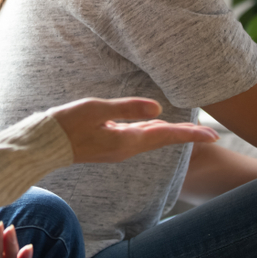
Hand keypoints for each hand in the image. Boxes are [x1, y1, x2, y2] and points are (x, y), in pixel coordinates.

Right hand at [48, 97, 218, 162]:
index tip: (214, 136)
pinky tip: (153, 126)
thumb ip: (127, 109)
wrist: (42, 146)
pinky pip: (137, 138)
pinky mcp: (107, 145)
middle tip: (210, 134)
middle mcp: (124, 149)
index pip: (165, 135)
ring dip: (169, 133)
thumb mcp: (97, 110)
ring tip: (189, 129)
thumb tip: (158, 109)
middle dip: (185, 134)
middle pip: (161, 139)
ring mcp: (115, 149)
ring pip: (150, 139)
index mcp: (126, 142)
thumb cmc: (66, 125)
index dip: (190, 134)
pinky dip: (151, 131)